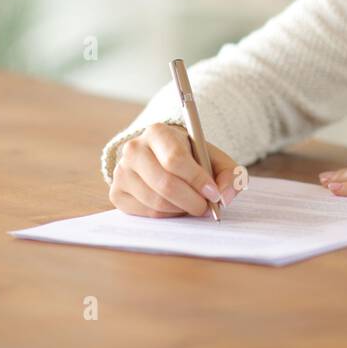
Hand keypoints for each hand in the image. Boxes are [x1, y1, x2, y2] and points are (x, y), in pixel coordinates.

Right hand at [109, 121, 243, 217]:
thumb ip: (229, 173)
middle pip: (165, 183)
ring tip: (192, 205)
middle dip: (192, 201)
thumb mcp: (212, 157)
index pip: (175, 159)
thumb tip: (225, 196)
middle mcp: (134, 149)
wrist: (159, 158)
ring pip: (155, 202)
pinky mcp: (116, 193)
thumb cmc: (190, 157)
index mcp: (157, 132)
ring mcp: (121, 172)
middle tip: (206, 208)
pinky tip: (175, 207)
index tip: (214, 193)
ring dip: (180, 210)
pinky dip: (166, 215)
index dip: (197, 180)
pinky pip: (145, 213)